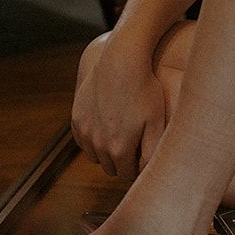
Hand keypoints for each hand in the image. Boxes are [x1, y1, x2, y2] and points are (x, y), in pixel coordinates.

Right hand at [71, 29, 166, 179]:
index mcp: (119, 150)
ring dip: (106, 151)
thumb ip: (152, 153)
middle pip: (110, 167)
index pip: (127, 174)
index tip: (145, 153)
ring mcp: (85, 131)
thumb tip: (146, 174)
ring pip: (96, 156)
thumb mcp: (157, 121)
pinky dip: (93, 138)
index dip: (137, 166)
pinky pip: (84, 140)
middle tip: (136, 142)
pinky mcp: (77, 118)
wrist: (122, 60)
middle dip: (123, 160)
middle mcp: (97, 144)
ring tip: (123, 133)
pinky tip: (107, 124)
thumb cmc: (145, 90)